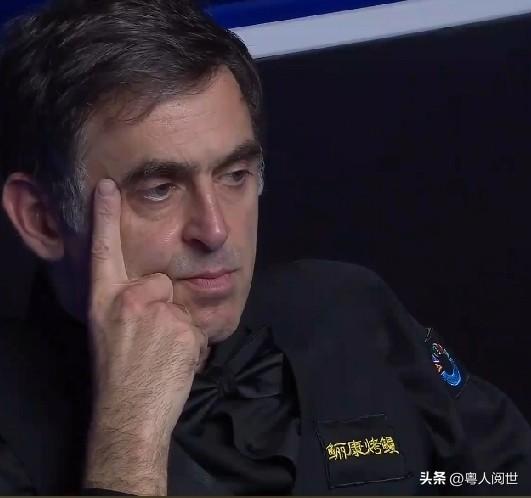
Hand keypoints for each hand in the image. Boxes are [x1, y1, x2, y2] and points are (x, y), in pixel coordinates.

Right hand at [84, 179, 207, 494]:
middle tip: (148, 340)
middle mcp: (129, 299)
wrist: (129, 413)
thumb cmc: (118, 376)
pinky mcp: (183, 326)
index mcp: (105, 300)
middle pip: (162, 281)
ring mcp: (157, 311)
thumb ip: (124, 304)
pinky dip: (192, 343)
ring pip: (181, 305)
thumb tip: (150, 290)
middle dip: (163, 305)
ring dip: (178, 327)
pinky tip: (175, 361)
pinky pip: (197, 326)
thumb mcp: (107, 332)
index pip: (104, 250)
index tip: (106, 187)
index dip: (104, 217)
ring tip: (160, 354)